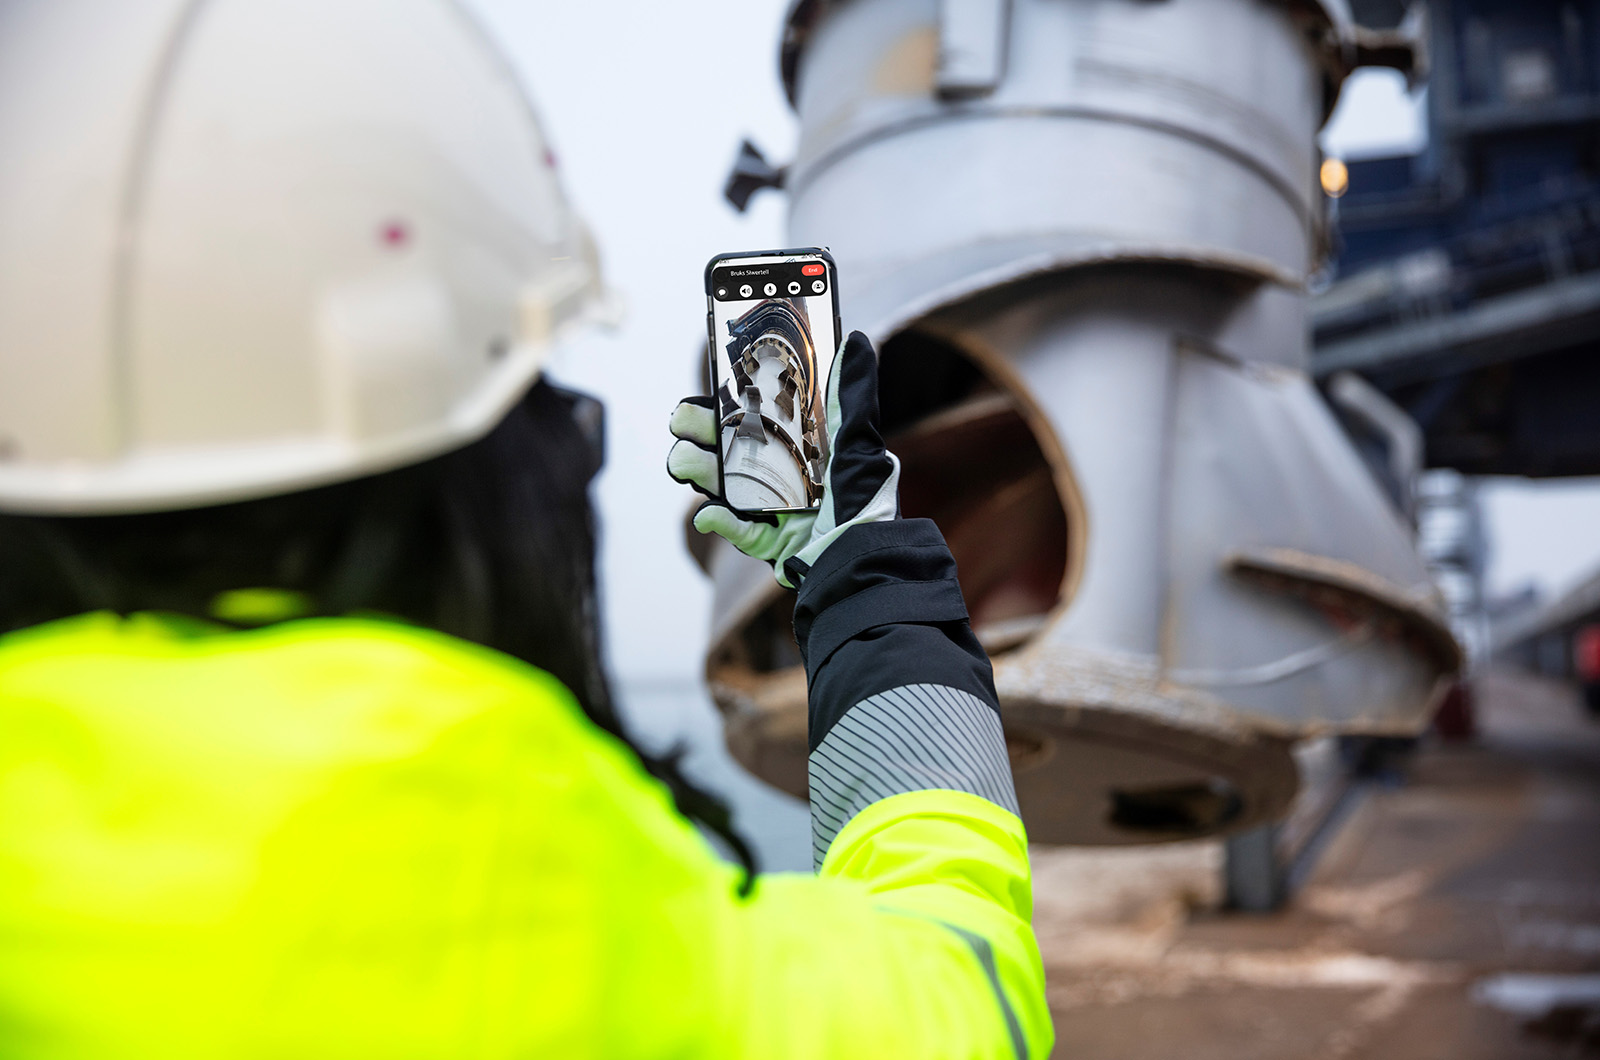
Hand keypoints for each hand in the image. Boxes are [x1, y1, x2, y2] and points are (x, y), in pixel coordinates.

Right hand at [667, 330, 900, 588]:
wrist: (867, 557)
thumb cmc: (865, 500)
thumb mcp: (859, 441)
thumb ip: (852, 394)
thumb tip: (857, 340)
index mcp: (787, 447)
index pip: (744, 417)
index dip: (720, 403)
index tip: (704, 390)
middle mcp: (769, 474)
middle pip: (719, 447)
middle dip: (696, 431)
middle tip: (685, 422)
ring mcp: (761, 508)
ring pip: (714, 484)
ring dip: (695, 468)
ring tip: (687, 461)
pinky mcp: (762, 541)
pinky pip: (732, 529)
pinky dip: (718, 521)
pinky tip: (710, 515)